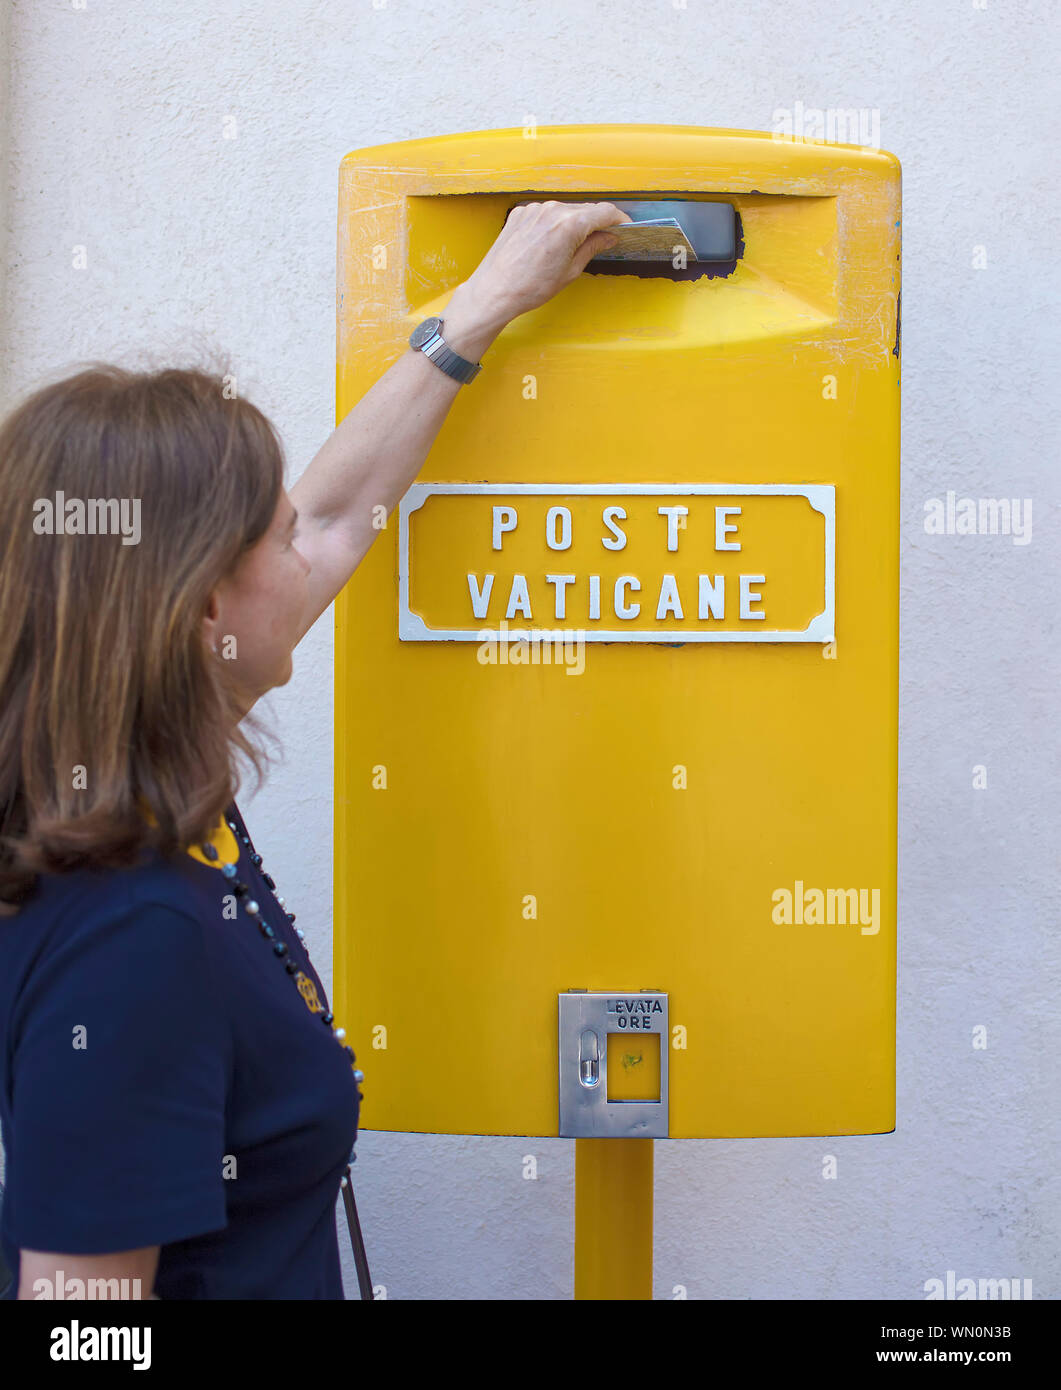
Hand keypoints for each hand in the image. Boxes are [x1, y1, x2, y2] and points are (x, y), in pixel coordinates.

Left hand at [444, 201, 632, 352]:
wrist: (495, 291)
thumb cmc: (530, 287)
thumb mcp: (570, 272)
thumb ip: (592, 248)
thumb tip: (608, 237)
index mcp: (569, 224)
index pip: (604, 212)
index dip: (618, 219)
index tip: (623, 227)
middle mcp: (552, 210)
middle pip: (585, 210)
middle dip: (596, 223)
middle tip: (602, 240)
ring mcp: (534, 209)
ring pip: (565, 210)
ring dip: (573, 223)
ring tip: (571, 247)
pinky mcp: (520, 213)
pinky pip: (545, 213)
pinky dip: (553, 224)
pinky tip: (549, 244)